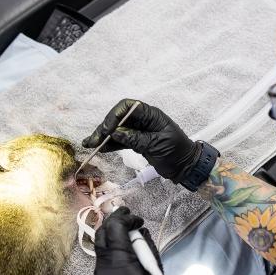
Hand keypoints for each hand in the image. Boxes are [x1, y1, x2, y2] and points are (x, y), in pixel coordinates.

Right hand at [82, 99, 200, 184]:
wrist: (185, 167)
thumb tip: (115, 133)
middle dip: (105, 128)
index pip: (128, 107)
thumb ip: (135, 139)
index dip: (115, 115)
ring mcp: (139, 131)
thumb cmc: (176, 153)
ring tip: (90, 144)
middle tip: (94, 140)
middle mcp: (143, 120)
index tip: (107, 129)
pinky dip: (111, 144)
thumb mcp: (156, 145)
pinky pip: (121, 141)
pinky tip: (100, 148)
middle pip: (119, 118)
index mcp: (151, 115)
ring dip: (104, 137)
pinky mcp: (137, 142)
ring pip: (118, 130)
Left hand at [91, 207, 176, 274]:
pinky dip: (111, 254)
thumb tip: (141, 233)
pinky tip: (124, 260)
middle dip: (114, 223)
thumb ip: (147, 248)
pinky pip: (101, 263)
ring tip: (128, 239)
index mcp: (119, 260)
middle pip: (101, 234)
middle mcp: (103, 266)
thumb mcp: (155, 272)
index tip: (137, 219)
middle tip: (129, 220)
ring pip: (100, 249)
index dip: (125, 218)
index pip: (115, 228)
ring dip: (112, 239)